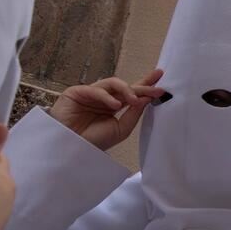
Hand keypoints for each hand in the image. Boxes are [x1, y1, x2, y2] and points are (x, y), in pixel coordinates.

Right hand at [49, 69, 164, 150]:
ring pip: (113, 84)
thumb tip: (148, 97)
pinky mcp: (77, 92)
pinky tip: (115, 106)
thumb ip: (134, 113)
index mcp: (114, 106)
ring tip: (134, 100)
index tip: (161, 79)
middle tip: (156, 86)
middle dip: (143, 86)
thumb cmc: (94, 141)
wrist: (69, 150)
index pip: (133, 93)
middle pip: (126, 86)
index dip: (146, 85)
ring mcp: (91, 93)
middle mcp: (104, 98)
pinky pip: (96, 90)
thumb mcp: (121, 129)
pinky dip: (107, 97)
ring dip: (126, 90)